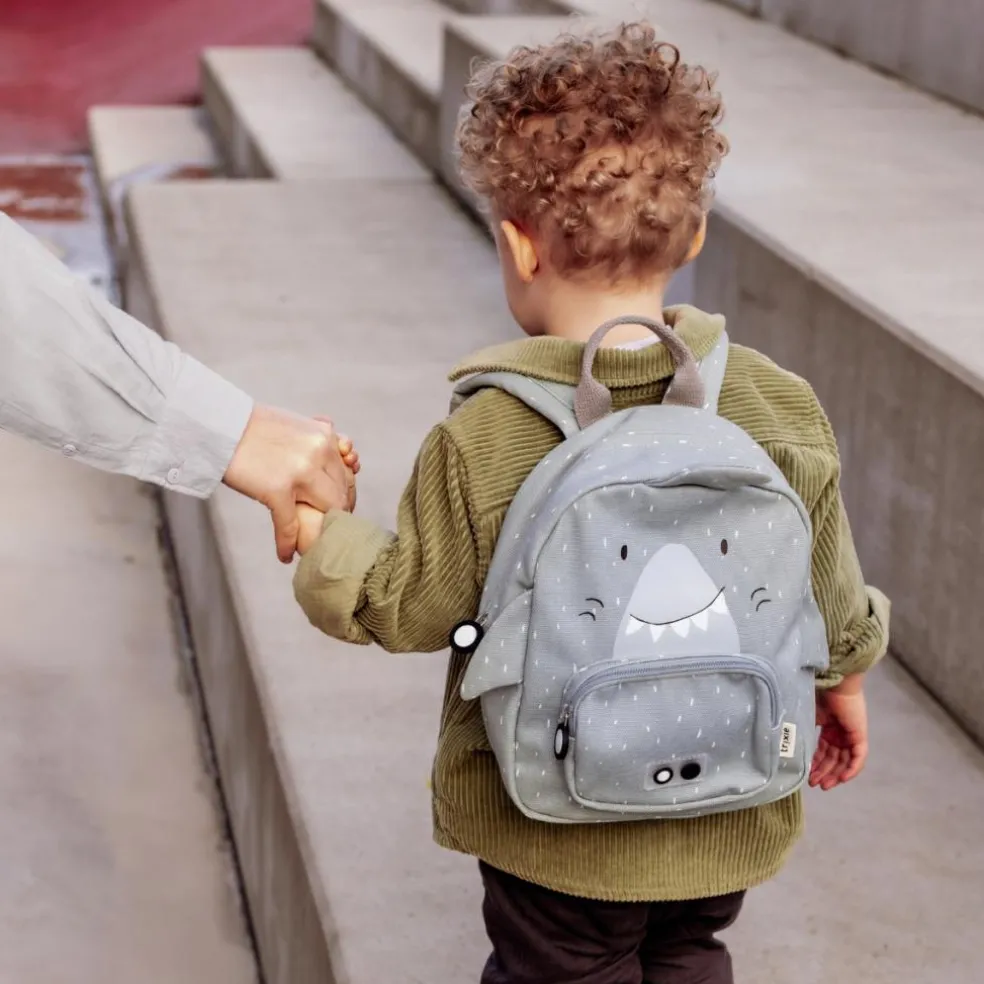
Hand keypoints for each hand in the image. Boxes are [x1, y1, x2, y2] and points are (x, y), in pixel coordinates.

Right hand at [222, 404, 358, 562]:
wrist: (218, 424)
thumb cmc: (250, 425)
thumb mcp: (294, 424)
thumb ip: (316, 439)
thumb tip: (339, 448)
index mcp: (324, 436)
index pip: (347, 473)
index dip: (345, 494)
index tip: (339, 508)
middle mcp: (319, 452)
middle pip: (340, 494)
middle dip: (336, 513)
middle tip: (328, 529)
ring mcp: (301, 472)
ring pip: (326, 510)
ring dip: (320, 530)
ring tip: (311, 542)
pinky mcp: (277, 489)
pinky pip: (289, 526)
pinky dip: (287, 545)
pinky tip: (285, 556)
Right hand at [810, 675, 868, 790]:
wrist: (832, 681)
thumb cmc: (818, 693)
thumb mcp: (806, 716)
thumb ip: (801, 730)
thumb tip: (788, 745)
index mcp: (829, 726)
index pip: (824, 750)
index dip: (816, 763)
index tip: (806, 774)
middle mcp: (841, 732)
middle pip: (834, 758)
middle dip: (824, 772)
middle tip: (813, 784)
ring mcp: (851, 734)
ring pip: (844, 760)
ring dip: (834, 774)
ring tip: (823, 785)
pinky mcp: (859, 735)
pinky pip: (858, 758)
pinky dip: (851, 769)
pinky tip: (840, 779)